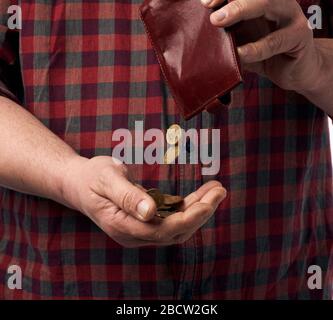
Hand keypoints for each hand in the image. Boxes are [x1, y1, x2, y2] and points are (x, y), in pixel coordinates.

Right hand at [62, 156, 226, 246]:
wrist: (79, 183)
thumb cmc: (91, 177)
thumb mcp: (106, 180)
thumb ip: (127, 196)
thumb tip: (150, 212)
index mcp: (123, 226)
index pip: (163, 230)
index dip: (188, 218)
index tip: (208, 202)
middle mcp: (134, 234)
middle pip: (175, 231)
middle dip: (201, 212)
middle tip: (220, 190)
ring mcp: (140, 229)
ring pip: (177, 226)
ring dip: (199, 209)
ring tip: (216, 189)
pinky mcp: (145, 221)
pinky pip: (172, 218)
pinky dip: (188, 207)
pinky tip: (201, 194)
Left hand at [201, 0, 320, 92]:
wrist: (295, 72)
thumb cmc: (266, 55)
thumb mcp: (243, 42)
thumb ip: (229, 36)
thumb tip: (201, 35)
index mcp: (264, 2)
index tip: (204, 3)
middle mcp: (279, 3)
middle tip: (209, 10)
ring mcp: (292, 17)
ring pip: (269, 3)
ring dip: (241, 9)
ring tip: (219, 22)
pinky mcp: (300, 37)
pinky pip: (275, 41)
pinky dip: (255, 48)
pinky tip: (240, 53)